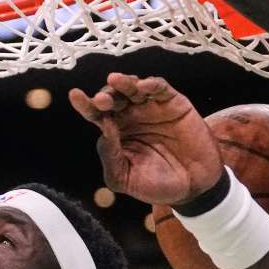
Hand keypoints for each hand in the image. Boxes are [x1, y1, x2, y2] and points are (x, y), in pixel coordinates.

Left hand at [69, 73, 222, 206]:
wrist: (193, 188)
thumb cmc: (156, 184)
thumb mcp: (125, 178)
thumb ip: (111, 156)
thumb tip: (104, 128)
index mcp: (116, 132)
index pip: (96, 115)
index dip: (85, 104)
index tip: (75, 95)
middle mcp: (131, 117)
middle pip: (113, 97)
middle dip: (105, 96)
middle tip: (100, 100)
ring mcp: (152, 108)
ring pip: (133, 88)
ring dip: (123, 83)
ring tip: (115, 81)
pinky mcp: (173, 103)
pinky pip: (160, 88)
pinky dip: (151, 84)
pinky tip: (143, 86)